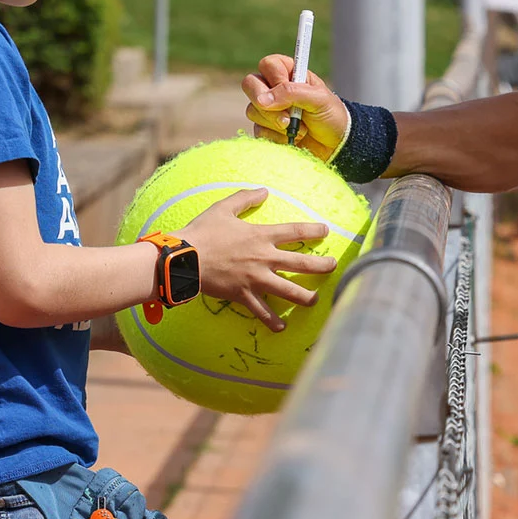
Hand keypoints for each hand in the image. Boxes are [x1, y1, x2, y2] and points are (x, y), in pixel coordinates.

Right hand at [176, 188, 335, 331]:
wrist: (184, 258)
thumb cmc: (203, 232)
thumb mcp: (223, 208)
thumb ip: (245, 198)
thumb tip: (264, 191)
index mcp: (261, 236)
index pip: (295, 232)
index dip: (313, 231)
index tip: (326, 231)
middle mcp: (264, 258)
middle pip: (301, 264)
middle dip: (321, 266)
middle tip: (333, 267)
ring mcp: (256, 279)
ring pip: (289, 291)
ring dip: (306, 297)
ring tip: (316, 300)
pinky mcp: (243, 295)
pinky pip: (262, 312)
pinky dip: (272, 321)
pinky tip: (282, 328)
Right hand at [242, 54, 348, 161]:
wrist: (335, 144)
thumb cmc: (330, 115)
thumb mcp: (318, 99)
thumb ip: (292, 93)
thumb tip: (262, 100)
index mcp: (289, 73)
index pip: (268, 65)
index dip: (275, 79)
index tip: (289, 93)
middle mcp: (274, 88)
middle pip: (250, 84)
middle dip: (267, 104)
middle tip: (286, 118)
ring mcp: (268, 109)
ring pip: (252, 110)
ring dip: (276, 123)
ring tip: (300, 129)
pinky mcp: (265, 129)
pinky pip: (258, 131)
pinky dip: (276, 137)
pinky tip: (292, 139)